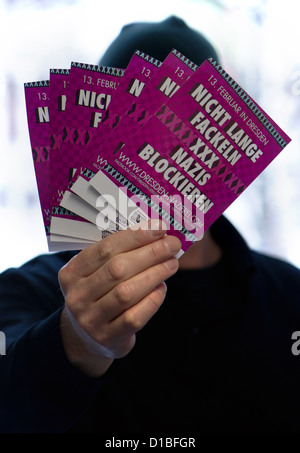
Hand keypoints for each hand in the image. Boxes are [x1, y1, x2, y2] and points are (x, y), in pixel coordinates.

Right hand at [59, 220, 180, 376]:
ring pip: (126, 292)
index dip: (135, 236)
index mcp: (71, 272)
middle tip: (172, 244)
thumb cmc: (98, 294)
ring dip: (154, 274)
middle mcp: (77, 296)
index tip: (159, 228)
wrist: (85, 336)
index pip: (105, 249)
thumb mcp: (95, 273)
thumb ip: (118, 255)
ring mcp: (90, 319)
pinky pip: (134, 317)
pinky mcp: (108, 337)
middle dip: (150, 253)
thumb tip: (155, 233)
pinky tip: (162, 287)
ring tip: (171, 263)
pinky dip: (152, 299)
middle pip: (117, 269)